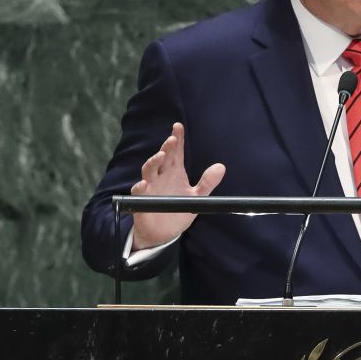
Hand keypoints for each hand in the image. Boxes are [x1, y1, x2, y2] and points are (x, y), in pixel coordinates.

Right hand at [129, 122, 225, 249]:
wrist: (163, 233)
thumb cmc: (178, 210)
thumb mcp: (196, 197)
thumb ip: (207, 182)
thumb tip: (221, 167)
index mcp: (174, 172)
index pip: (176, 152)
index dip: (177, 139)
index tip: (178, 126)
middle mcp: (161, 176)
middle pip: (162, 158)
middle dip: (166, 148)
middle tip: (172, 139)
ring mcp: (150, 187)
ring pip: (148, 170)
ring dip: (153, 162)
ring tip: (161, 156)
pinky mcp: (142, 201)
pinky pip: (139, 192)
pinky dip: (141, 187)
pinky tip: (145, 184)